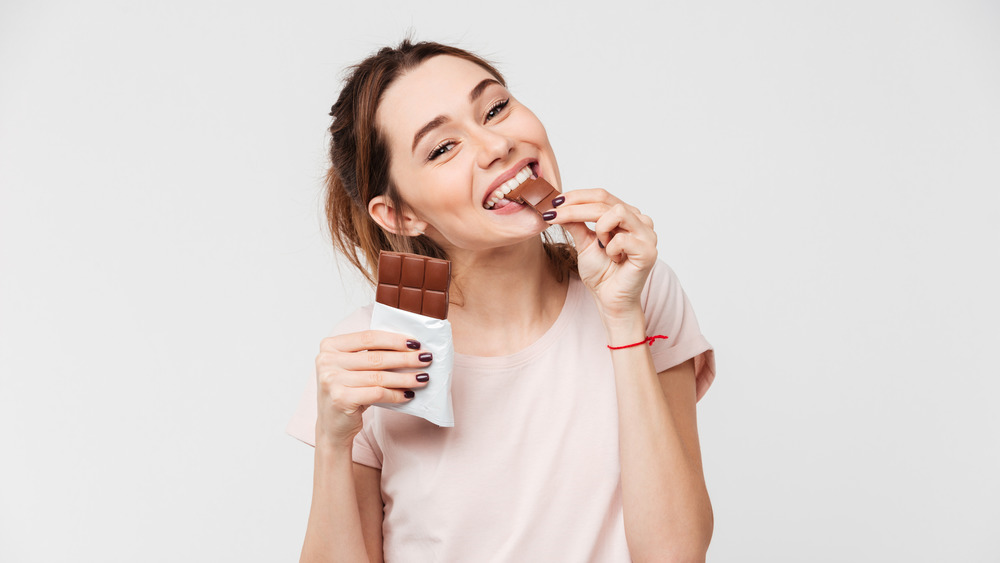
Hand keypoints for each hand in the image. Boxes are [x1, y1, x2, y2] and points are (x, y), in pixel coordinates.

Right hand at [314, 330, 432, 447]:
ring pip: (379, 376)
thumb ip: (370, 354)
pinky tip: (408, 395)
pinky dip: (396, 394)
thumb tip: (408, 347)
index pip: (368, 337)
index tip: (415, 343)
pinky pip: (377, 393)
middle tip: (425, 359)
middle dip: (405, 358)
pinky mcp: (341, 399)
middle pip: (376, 356)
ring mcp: (332, 380)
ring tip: (423, 378)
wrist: (332, 426)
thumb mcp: (352, 368)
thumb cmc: (346, 392)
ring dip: (405, 378)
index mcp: (330, 346)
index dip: (394, 339)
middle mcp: (327, 361)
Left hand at [545, 189, 657, 318]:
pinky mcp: (648, 251)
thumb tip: (559, 206)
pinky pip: (623, 239)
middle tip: (554, 215)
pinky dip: (611, 248)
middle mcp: (640, 221)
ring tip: (601, 245)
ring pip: (617, 212)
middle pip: (605, 201)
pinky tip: (614, 259)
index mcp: (627, 215)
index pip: (601, 195)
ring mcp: (648, 235)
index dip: (576, 196)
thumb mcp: (584, 242)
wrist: (609, 300)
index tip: (553, 203)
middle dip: (575, 208)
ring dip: (600, 228)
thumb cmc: (601, 272)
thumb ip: (576, 223)